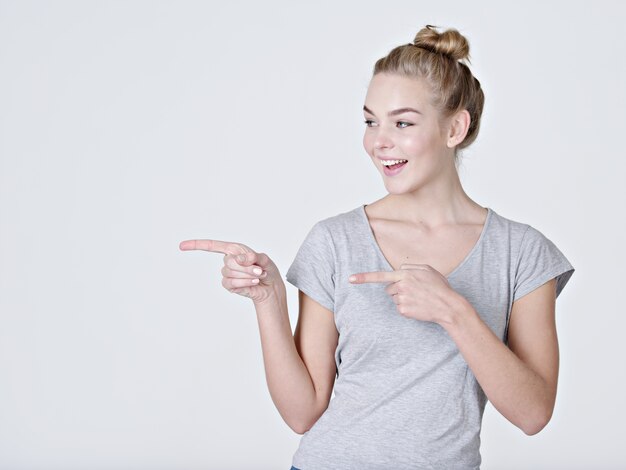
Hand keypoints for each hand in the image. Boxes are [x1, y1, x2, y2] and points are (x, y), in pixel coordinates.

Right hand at [179, 239, 283, 303]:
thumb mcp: (264, 259)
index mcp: (234, 249)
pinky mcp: (229, 286)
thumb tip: (239, 259)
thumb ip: (253, 257)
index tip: (182, 246)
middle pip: (229, 262)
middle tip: (258, 270)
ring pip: (230, 273)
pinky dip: (244, 283)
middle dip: (246, 267)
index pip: (212, 246)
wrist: (270, 287)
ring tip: (257, 276)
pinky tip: (253, 282)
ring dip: (247, 275)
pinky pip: (231, 283)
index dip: (196, 245)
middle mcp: (229, 260)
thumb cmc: (267, 269)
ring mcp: (228, 273)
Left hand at [349, 264, 464, 323]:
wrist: (448, 306)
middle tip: (415, 291)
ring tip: (419, 298)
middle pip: (389, 288)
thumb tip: (399, 270)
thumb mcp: (428, 270)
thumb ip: (411, 267)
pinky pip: (399, 308)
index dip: (363, 277)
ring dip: (403, 298)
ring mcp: (401, 299)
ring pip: (394, 298)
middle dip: (398, 289)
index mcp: (405, 274)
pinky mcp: (403, 311)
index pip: (380, 275)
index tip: (350, 279)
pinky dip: (407, 308)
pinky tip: (418, 306)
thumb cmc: (440, 287)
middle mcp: (401, 286)